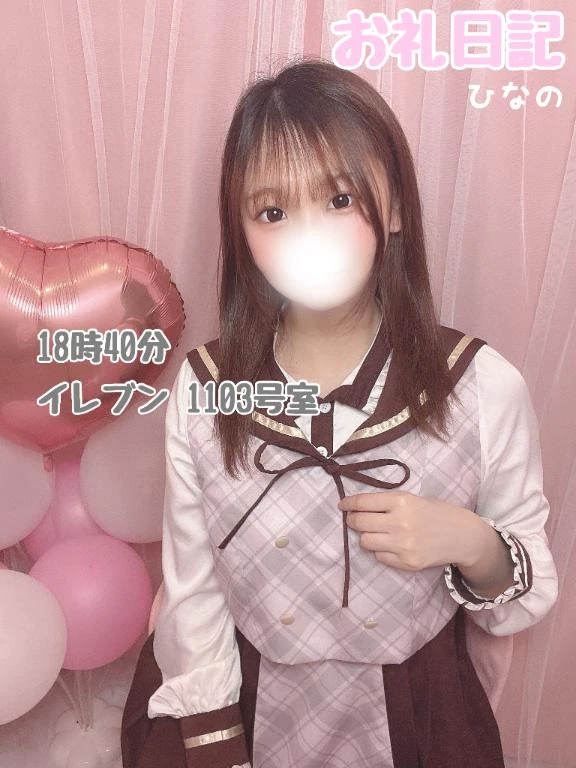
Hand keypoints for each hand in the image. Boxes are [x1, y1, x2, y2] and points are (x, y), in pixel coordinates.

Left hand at [340, 490, 486, 571]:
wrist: (463, 536)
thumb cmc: (437, 512)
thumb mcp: (414, 499)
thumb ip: (388, 503)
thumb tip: (357, 507)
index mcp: (401, 501)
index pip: (363, 502)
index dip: (348, 503)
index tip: (342, 505)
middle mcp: (400, 522)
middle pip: (359, 522)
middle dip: (352, 520)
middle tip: (353, 519)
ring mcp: (403, 545)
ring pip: (365, 541)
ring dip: (366, 536)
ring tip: (375, 533)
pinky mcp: (407, 562)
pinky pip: (379, 557)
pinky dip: (380, 551)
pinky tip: (391, 545)